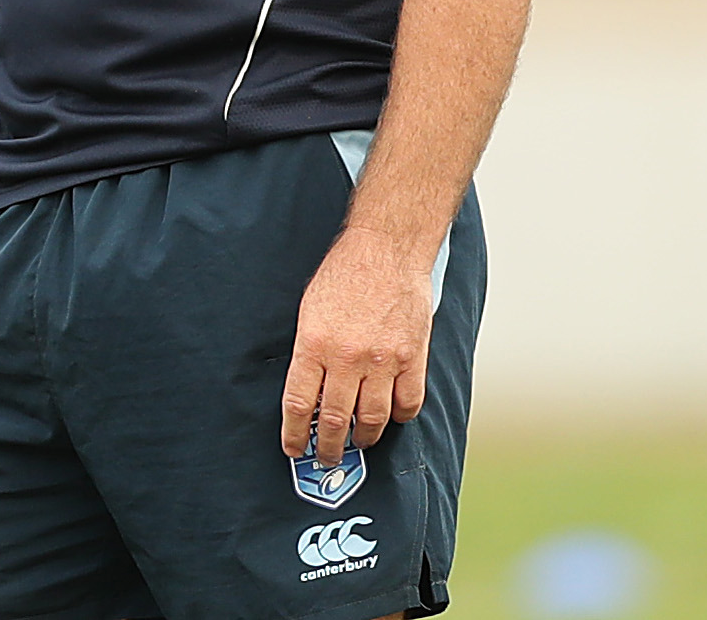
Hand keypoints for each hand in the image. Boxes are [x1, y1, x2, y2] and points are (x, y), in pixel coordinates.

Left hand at [281, 227, 434, 468]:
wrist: (386, 250)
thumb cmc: (344, 275)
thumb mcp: (309, 310)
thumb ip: (309, 352)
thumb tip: (308, 393)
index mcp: (314, 344)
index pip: (300, 404)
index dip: (295, 434)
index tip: (293, 448)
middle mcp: (347, 358)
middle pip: (336, 420)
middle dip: (329, 447)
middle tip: (326, 457)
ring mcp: (383, 361)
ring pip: (373, 419)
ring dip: (364, 438)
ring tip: (358, 442)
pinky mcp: (412, 358)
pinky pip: (408, 404)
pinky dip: (399, 417)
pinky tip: (390, 417)